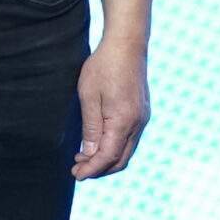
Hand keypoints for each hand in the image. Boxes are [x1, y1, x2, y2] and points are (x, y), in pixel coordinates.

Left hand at [72, 39, 149, 178]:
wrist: (127, 44)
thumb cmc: (104, 66)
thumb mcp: (89, 96)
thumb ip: (90, 127)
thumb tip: (89, 155)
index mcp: (124, 121)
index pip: (108, 156)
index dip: (92, 169)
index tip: (76, 175)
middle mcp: (138, 124)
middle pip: (121, 160)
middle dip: (99, 169)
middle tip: (77, 170)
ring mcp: (143, 118)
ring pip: (127, 151)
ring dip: (107, 159)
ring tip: (84, 158)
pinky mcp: (142, 113)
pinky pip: (130, 139)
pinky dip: (114, 147)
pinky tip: (99, 143)